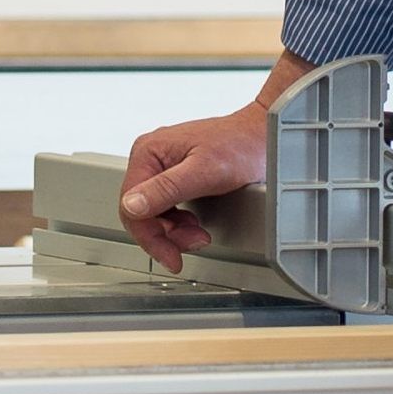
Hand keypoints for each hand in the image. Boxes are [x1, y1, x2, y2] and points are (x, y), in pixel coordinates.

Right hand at [119, 104, 267, 271]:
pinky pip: (166, 208)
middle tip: (194, 243)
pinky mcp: (175, 174)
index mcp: (148, 152)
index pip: (130, 206)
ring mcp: (162, 166)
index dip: (150, 237)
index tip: (171, 257)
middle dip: (166, 235)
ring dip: (174, 232)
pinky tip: (195, 224)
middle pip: (141, 212)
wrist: (262, 136)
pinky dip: (179, 223)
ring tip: (199, 234)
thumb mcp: (203, 171)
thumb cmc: (239, 145)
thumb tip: (131, 206)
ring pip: (153, 214)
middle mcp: (150, 157)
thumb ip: (166, 189)